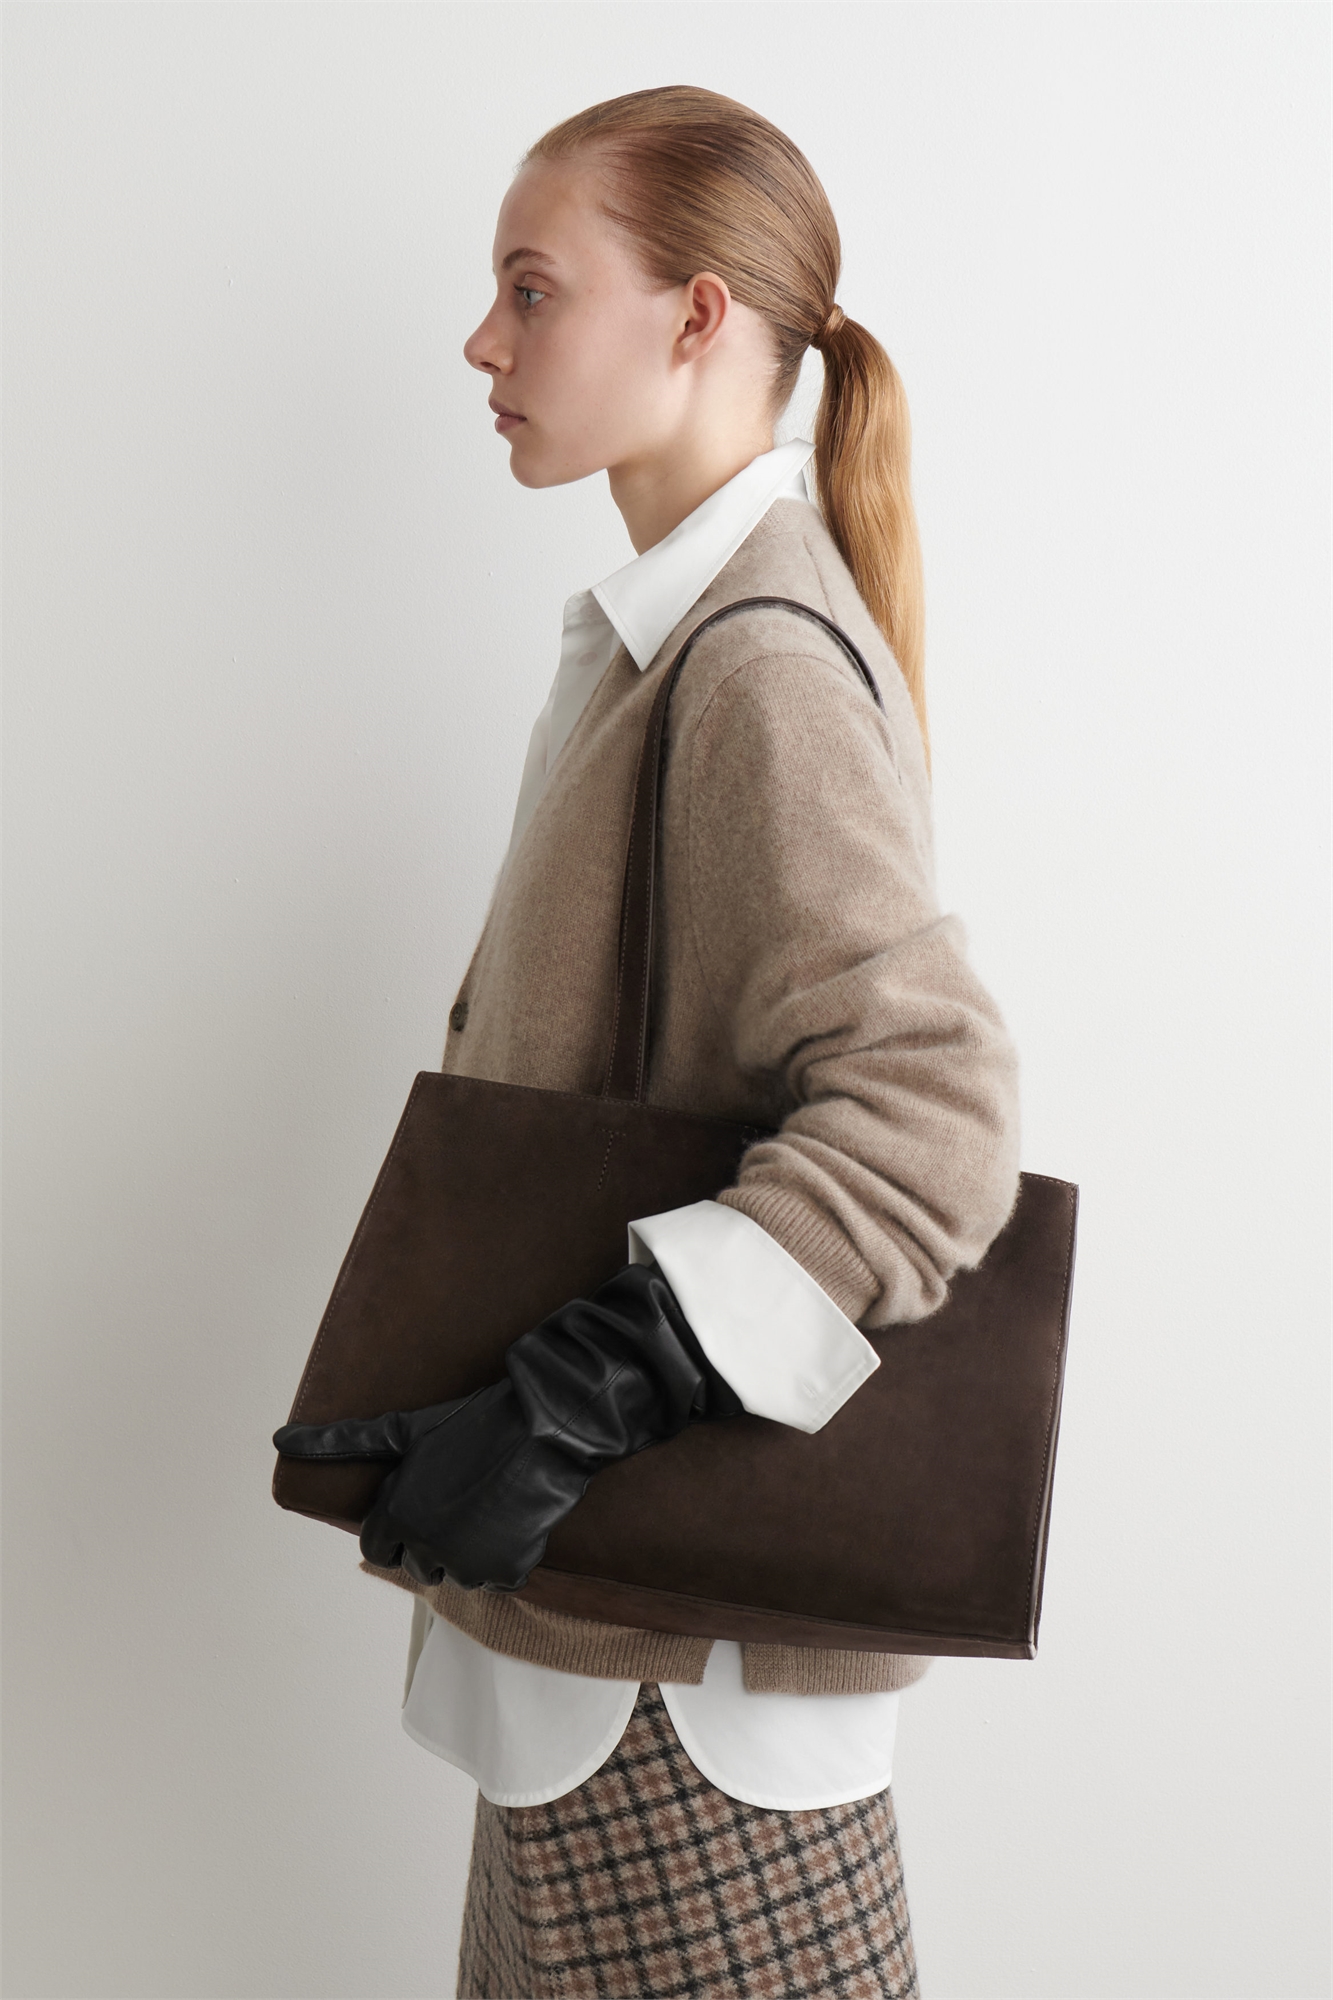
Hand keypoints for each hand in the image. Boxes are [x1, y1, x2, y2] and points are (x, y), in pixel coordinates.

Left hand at [273, 1382, 568, 1588]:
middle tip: (457, 1499)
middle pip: (415, 1564)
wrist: (546, 1426)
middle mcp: (427, 1547)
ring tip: (486, 1504)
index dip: (395, 1524)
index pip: (376, 1547)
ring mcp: (469, 1563)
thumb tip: (278, 1439)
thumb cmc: (472, 1421)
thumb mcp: (405, 1428)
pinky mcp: (508, 1571)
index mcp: (397, 1516)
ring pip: (455, 1573)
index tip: (421, 1501)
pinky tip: (510, 1517)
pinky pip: (496, 1576)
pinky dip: (502, 1555)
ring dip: (465, 1550)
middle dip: (428, 1539)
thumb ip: (341, 1442)